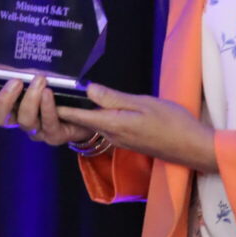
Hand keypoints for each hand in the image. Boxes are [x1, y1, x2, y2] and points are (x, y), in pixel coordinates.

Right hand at [0, 77, 96, 146]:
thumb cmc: (61, 90)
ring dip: (31, 99)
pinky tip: (49, 94)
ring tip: (40, 81)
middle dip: (4, 100)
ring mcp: (36, 130)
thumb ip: (21, 72)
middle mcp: (20, 120)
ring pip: (24, 120)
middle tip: (15, 82)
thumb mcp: (40, 76)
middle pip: (0, 118)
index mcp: (13, 105)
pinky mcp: (54, 136)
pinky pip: (47, 124)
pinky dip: (47, 108)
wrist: (89, 109)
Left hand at [57, 83, 217, 172]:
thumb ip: (115, 97)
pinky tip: (97, 105)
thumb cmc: (173, 122)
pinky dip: (96, 117)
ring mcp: (119, 140)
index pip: (79, 115)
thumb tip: (89, 89)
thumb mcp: (144, 103)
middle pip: (83, 122)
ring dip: (80, 113)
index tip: (43, 94)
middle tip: (50, 91)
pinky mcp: (128, 140)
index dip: (60, 105)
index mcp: (114, 124)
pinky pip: (106, 127)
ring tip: (68, 95)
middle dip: (65, 110)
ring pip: (94, 124)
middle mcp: (112, 135)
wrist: (192, 147)